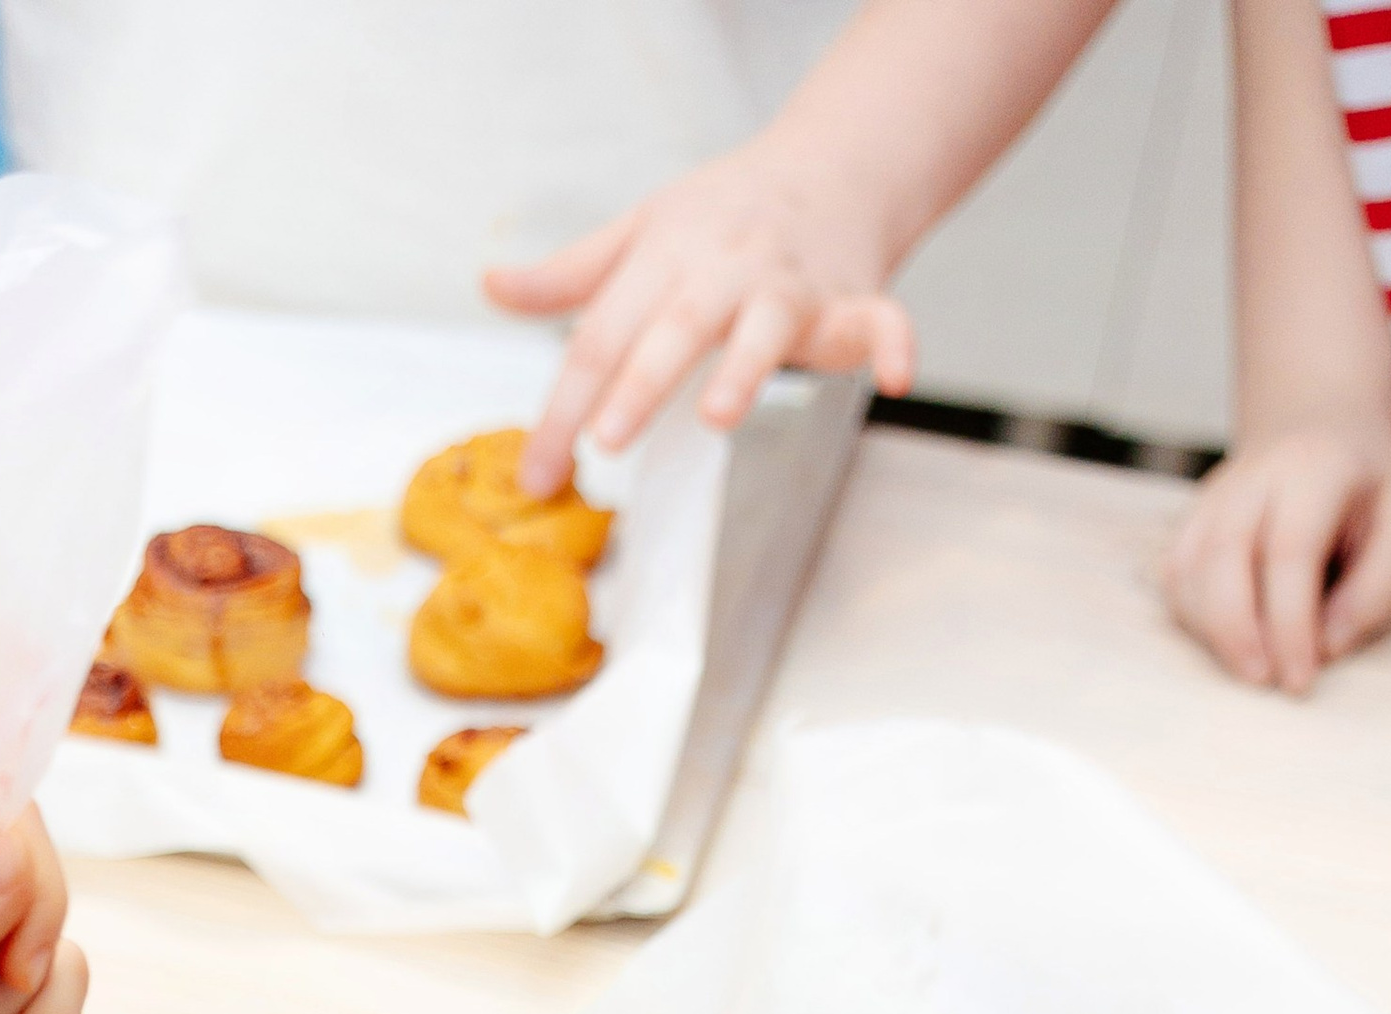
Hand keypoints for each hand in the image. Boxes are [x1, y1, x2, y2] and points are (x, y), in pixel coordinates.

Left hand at [491, 148, 916, 492]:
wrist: (828, 164)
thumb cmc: (722, 213)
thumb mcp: (638, 232)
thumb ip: (570, 275)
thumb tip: (493, 288)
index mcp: (664, 257)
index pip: (602, 336)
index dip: (564, 404)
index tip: (538, 471)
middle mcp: (724, 269)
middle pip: (674, 329)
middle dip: (639, 384)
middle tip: (605, 438)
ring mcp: (789, 285)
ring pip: (767, 326)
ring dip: (745, 369)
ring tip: (719, 415)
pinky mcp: (850, 298)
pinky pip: (879, 320)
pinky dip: (892, 344)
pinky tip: (896, 378)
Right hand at [1161, 417, 1390, 693]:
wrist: (1317, 422)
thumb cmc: (1367, 487)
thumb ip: (1380, 586)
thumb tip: (1328, 646)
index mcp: (1314, 468)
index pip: (1289, 553)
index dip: (1290, 626)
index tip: (1300, 680)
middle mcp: (1253, 475)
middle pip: (1221, 557)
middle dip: (1236, 633)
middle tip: (1263, 680)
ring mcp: (1211, 496)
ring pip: (1186, 570)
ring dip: (1210, 632)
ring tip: (1250, 664)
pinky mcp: (1189, 519)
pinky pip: (1173, 578)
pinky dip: (1192, 619)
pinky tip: (1227, 638)